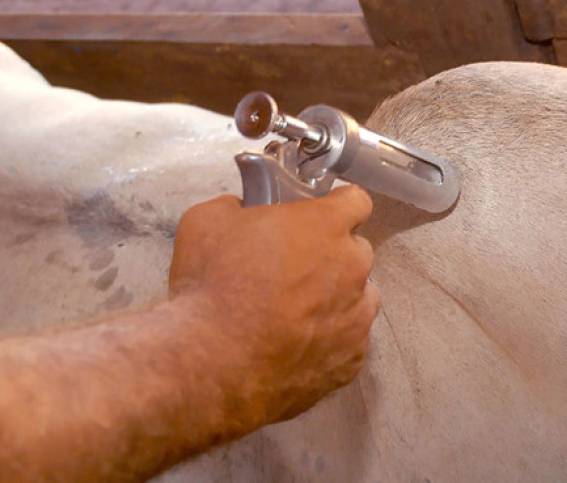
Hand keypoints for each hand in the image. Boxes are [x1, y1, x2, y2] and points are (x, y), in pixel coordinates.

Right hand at [169, 186, 379, 423]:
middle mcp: (352, 268)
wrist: (209, 365)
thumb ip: (234, 207)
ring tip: (296, 312)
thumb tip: (238, 210)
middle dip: (332, 255)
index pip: (356, 202)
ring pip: (360, 298)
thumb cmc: (211, 288)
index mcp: (325, 226)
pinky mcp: (351, 359)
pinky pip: (350, 341)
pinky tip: (296, 344)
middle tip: (293, 269)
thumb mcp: (205, 222)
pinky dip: (330, 340)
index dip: (336, 207)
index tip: (319, 217)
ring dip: (337, 298)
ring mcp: (356, 317)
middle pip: (357, 252)